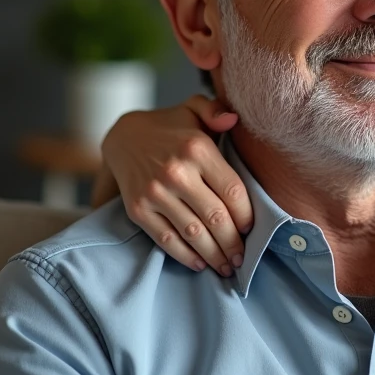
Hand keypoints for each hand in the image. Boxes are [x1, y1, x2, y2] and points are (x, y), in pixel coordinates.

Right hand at [94, 95, 252, 274]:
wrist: (123, 137)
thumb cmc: (171, 127)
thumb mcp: (194, 108)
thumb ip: (216, 111)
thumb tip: (233, 119)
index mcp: (197, 149)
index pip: (232, 191)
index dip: (246, 215)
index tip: (252, 228)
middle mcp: (176, 172)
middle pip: (216, 217)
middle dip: (234, 243)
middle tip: (243, 257)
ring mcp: (155, 193)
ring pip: (193, 233)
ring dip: (214, 255)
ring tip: (227, 266)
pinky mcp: (138, 209)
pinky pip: (166, 239)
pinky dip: (186, 256)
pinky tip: (200, 264)